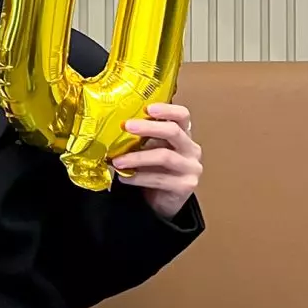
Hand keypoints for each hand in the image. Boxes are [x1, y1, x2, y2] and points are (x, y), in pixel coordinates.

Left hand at [110, 103, 201, 219]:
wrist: (163, 200)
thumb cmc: (154, 168)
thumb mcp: (150, 147)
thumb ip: (142, 136)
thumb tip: (116, 125)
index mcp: (183, 134)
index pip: (182, 115)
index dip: (167, 109)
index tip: (147, 108)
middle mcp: (191, 148)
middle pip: (173, 131)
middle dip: (148, 127)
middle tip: (126, 126)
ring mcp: (191, 168)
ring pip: (164, 156)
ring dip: (137, 158)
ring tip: (117, 161)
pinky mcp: (185, 186)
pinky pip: (159, 179)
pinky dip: (138, 177)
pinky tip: (124, 177)